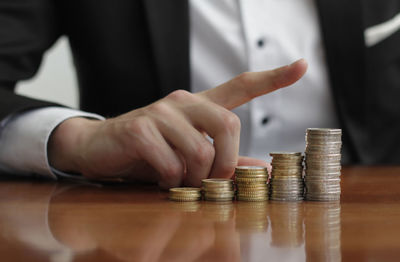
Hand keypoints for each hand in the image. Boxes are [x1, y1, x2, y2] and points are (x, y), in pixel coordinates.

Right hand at [48, 59, 306, 187]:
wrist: (101, 148)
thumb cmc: (151, 152)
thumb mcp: (189, 155)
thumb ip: (225, 160)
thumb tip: (262, 169)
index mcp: (200, 107)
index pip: (241, 85)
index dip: (274, 78)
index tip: (303, 66)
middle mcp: (184, 102)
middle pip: (228, 125)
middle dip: (226, 163)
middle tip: (212, 180)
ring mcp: (161, 112)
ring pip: (200, 151)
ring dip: (193, 177)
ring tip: (179, 180)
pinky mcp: (141, 127)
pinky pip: (172, 163)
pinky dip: (170, 180)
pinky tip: (161, 179)